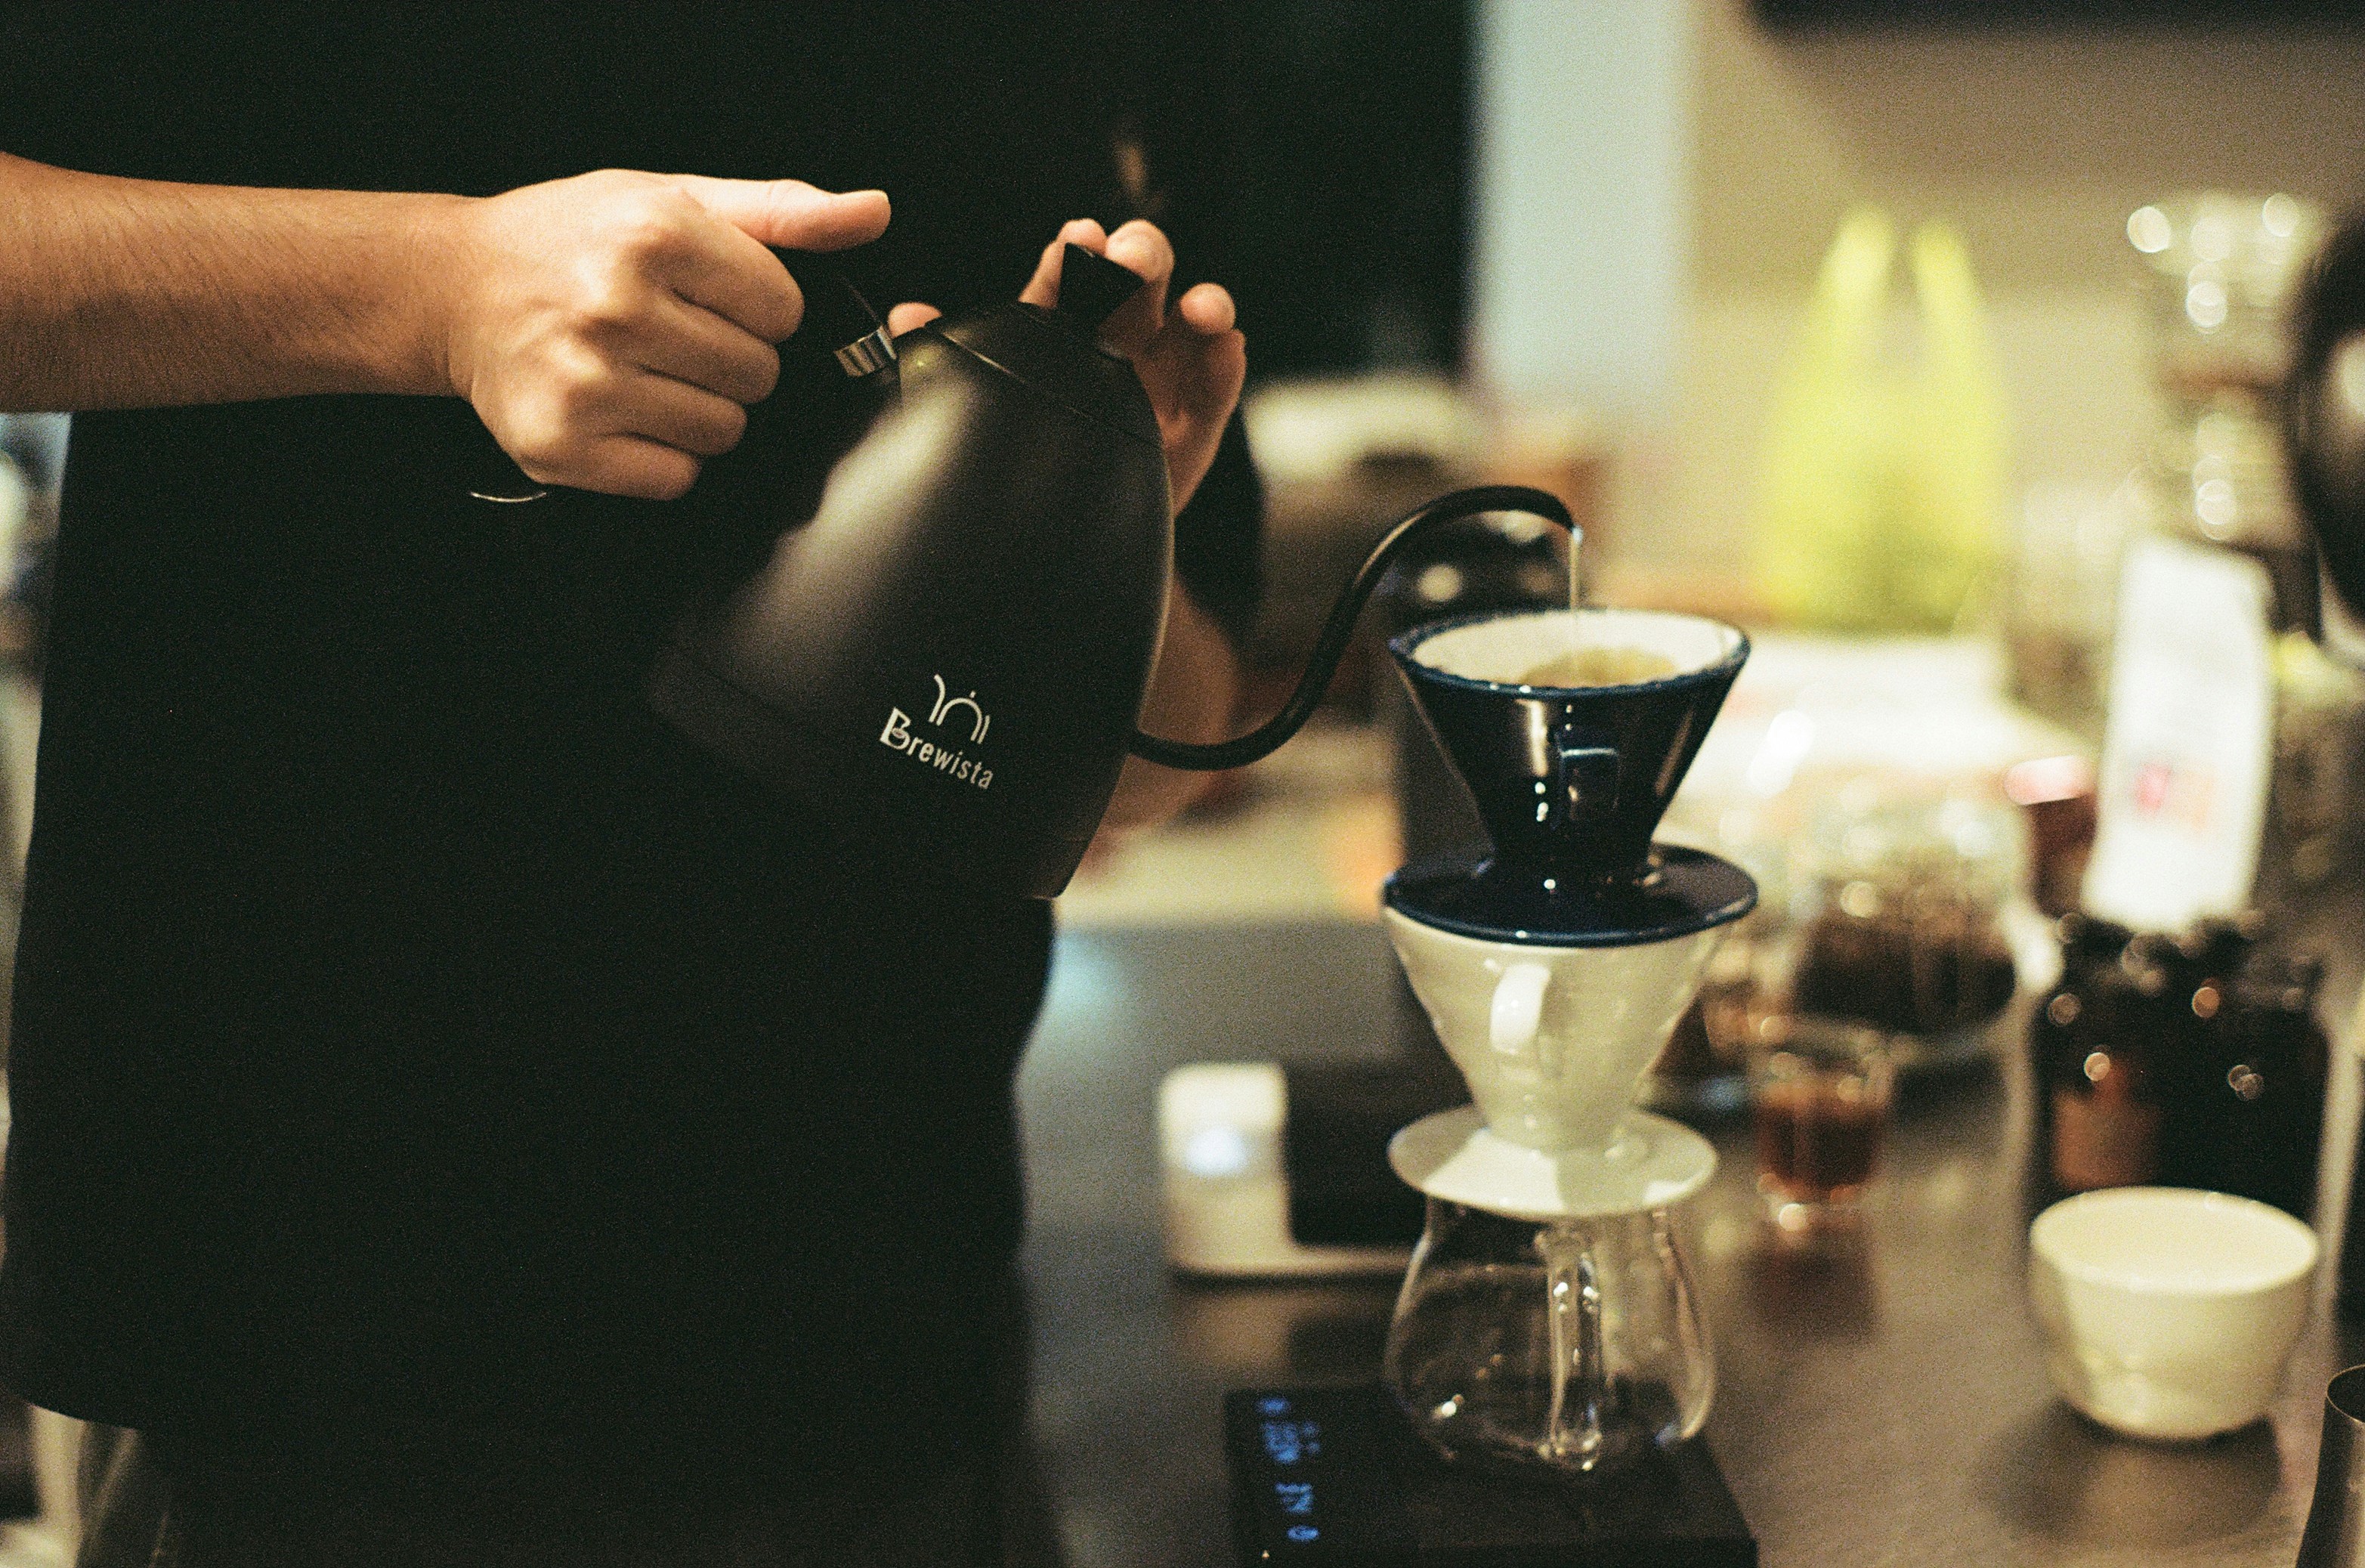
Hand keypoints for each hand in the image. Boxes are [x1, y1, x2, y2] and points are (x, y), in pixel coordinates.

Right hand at [439, 170, 889, 499]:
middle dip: (730, 361)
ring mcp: (585, 380)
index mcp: (653, 233)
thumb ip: (782, 211)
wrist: (455, 288)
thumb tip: (871, 212)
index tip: (708, 298)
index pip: (783, 310)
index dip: (759, 309)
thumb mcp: (674, 198)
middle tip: (669, 337)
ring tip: (644, 372)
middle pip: (758, 375)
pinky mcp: (563, 444)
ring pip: (723, 432)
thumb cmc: (572, 240)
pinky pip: (674, 478)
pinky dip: (661, 457)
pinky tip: (622, 412)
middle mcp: (616, 305)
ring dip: (699, 411)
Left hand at [886, 216, 1245, 514]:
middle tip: (1131, 261)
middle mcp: (1115, 339)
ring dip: (1201, 303)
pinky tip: (1227, 344)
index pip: (1069, 275)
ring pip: (1189, 323)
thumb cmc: (1015, 460)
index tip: (1077, 242)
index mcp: (1060, 325)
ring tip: (1200, 308)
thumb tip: (905, 318)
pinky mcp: (1194, 424)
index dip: (1076, 254)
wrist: (1052, 544)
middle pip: (1138, 279)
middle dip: (1140, 257)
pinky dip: (1225, 361)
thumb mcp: (976, 411)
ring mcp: (1160, 379)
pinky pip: (1215, 386)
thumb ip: (943, 362)